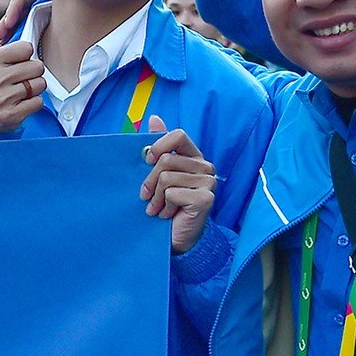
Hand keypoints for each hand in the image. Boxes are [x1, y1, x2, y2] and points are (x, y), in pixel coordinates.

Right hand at [0, 0, 51, 132]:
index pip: (27, 48)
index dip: (23, 57)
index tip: (12, 65)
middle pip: (37, 66)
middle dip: (30, 74)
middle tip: (16, 81)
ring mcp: (2, 98)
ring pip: (39, 84)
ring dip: (33, 90)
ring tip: (18, 92)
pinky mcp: (11, 115)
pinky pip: (38, 103)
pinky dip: (32, 105)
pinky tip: (19, 104)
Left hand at [140, 115, 216, 253]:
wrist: (174, 238)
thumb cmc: (165, 206)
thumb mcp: (158, 175)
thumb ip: (158, 148)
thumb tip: (154, 117)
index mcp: (194, 157)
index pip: (178, 135)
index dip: (159, 146)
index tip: (147, 161)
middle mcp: (205, 167)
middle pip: (166, 160)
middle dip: (150, 181)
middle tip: (147, 197)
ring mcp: (208, 182)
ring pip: (166, 178)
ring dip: (156, 198)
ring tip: (159, 208)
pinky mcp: (206, 198)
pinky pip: (172, 193)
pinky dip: (164, 207)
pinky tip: (169, 215)